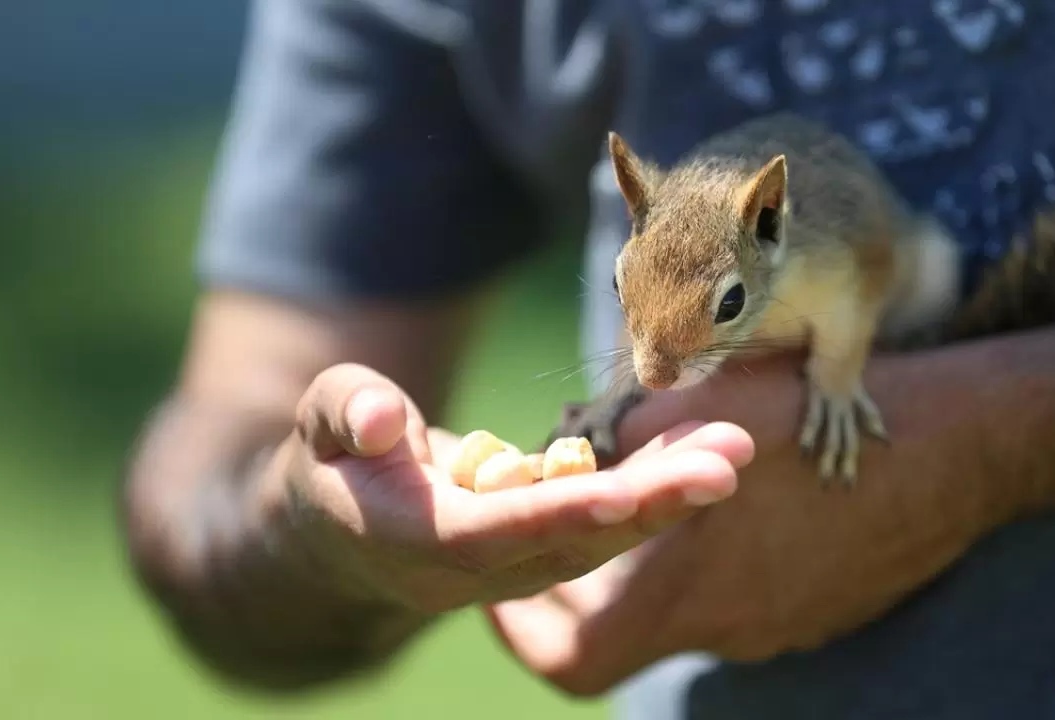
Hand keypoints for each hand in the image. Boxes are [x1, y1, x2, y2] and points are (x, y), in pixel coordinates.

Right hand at [269, 362, 757, 616]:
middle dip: (654, 504)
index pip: (496, 533)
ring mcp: (518, 561)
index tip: (627, 494)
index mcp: (416, 540)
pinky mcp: (544, 542)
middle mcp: (479, 567)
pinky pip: (606, 514)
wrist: (342, 535)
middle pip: (575, 539)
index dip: (561, 514)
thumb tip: (382, 420)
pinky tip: (708, 442)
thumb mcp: (318, 427)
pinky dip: (656, 480)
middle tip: (727, 464)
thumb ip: (345, 415)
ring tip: (736, 446)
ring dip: (672, 491)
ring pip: (604, 532)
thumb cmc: (332, 463)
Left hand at [485, 351, 1013, 694]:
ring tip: (654, 496)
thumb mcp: (700, 413)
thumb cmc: (817, 421)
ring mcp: (779, 627)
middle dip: (589, 579)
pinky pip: (747, 597)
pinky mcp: (820, 610)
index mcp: (683, 593)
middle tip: (576, 519)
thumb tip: (566, 443)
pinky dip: (718, 564)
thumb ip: (620, 438)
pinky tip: (735, 506)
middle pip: (629, 629)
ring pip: (690, 608)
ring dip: (658, 566)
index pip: (573, 663)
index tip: (505, 598)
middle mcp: (727, 628)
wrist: (954, 452)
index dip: (526, 636)